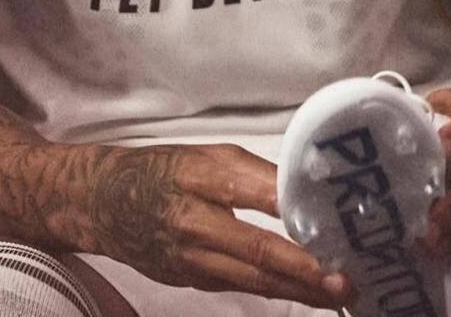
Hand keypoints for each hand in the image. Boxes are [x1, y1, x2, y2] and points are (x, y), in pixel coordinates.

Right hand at [75, 142, 354, 308]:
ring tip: (340, 295)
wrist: (103, 203)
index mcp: (199, 175)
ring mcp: (193, 257)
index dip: (292, 208)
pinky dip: (277, 291)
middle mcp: (195, 220)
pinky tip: (309, 295)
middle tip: (348, 280)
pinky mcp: (193, 280)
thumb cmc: (162, 169)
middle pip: (256, 248)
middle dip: (304, 268)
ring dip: (299, 290)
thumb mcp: (205, 155)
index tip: (333, 220)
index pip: (252, 191)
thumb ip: (251, 172)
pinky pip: (242, 286)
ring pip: (253, 278)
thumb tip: (303, 186)